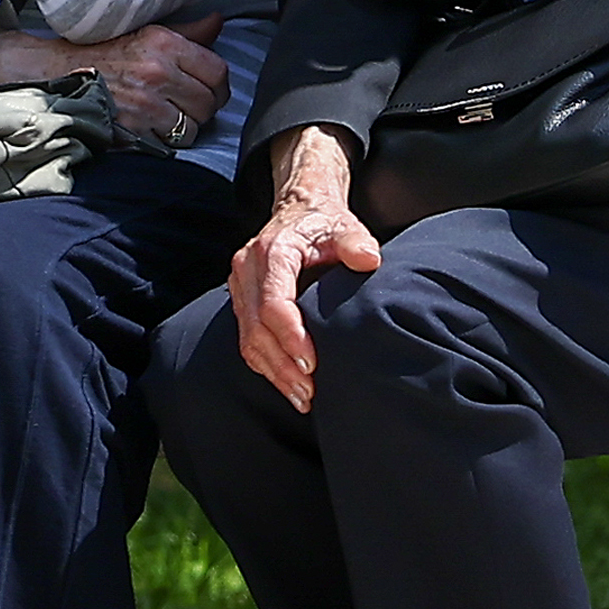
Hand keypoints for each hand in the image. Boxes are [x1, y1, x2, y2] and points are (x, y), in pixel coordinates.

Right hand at [0, 14, 226, 145]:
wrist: (58, 73)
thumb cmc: (104, 52)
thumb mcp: (146, 32)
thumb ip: (186, 32)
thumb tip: (216, 22)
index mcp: (165, 43)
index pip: (217, 71)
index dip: (218, 86)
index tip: (210, 90)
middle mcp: (157, 71)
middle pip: (208, 103)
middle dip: (201, 109)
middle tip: (186, 106)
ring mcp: (145, 103)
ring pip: (191, 128)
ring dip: (183, 128)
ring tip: (166, 118)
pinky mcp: (133, 129)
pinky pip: (168, 145)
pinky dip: (162, 142)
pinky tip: (149, 128)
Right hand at [231, 123, 380, 411]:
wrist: (301, 210)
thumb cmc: (325, 224)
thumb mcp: (346, 227)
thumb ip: (356, 242)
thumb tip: (368, 259)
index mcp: (272, 252)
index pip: (272, 303)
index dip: (290, 337)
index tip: (313, 363)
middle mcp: (247, 270)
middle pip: (255, 328)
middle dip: (282, 364)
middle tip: (310, 391)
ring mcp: (240, 287)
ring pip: (248, 339)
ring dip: (274, 372)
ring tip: (303, 397)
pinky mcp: (242, 302)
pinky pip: (248, 340)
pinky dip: (267, 366)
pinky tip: (289, 384)